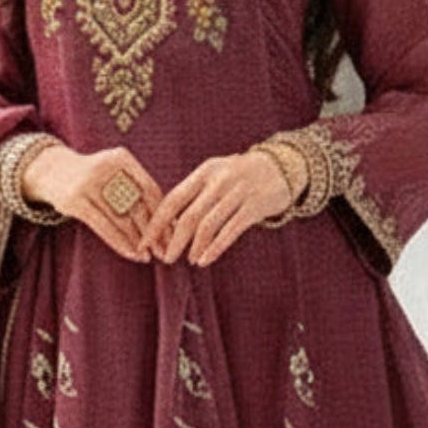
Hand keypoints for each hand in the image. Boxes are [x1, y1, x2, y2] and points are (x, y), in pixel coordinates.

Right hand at [23, 141, 163, 262]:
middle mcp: (106, 167)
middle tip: (164, 251)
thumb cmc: (92, 177)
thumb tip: (169, 221)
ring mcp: (88, 183)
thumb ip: (136, 189)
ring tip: (147, 256)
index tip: (173, 234)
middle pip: (137, 205)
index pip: (150, 189)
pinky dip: (119, 242)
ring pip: (121, 218)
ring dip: (137, 241)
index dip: (163, 214)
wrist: (50, 170)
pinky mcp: (74, 201)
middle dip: (153, 232)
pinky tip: (130, 254)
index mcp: (122, 158)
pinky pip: (103, 226)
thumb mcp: (114, 173)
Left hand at [143, 147, 298, 269]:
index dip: (157, 223)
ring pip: (208, 226)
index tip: (145, 242)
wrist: (282, 167)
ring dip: (195, 247)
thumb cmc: (241, 175)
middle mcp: (218, 182)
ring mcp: (237, 194)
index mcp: (204, 173)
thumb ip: (195, 193)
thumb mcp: (216, 174)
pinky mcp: (254, 207)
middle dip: (174, 241)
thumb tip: (167, 222)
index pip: (173, 200)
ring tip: (189, 260)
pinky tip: (205, 260)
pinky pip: (230, 231)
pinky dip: (215, 248)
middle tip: (166, 258)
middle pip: (188, 216)